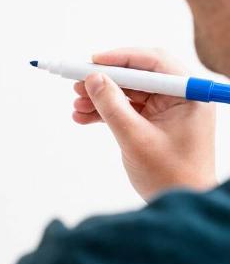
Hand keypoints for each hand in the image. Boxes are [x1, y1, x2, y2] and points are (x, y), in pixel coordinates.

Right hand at [73, 48, 216, 200]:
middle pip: (138, 76)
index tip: (91, 63)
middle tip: (77, 84)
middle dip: (105, 80)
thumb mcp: (135, 138)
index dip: (120, 58)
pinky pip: (127, 109)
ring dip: (101, 97)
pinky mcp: (155, 123)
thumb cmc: (170, 176)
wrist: (181, 204)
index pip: (153, 62)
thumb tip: (93, 78)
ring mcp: (167, 111)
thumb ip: (112, 105)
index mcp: (187, 96)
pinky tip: (83, 117)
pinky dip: (105, 112)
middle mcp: (180, 98)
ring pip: (128, 92)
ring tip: (76, 106)